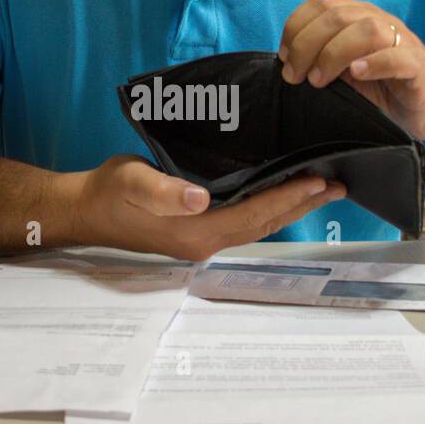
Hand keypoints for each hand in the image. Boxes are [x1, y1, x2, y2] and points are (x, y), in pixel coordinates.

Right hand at [72, 154, 345, 261]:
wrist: (85, 209)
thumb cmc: (109, 192)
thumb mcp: (132, 182)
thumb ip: (164, 192)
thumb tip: (199, 198)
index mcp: (196, 233)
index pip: (254, 215)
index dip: (288, 198)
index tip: (318, 180)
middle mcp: (206, 243)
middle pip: (265, 222)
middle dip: (303, 203)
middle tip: (338, 184)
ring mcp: (203, 239)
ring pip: (259, 222)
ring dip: (291, 206)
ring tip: (322, 189)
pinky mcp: (199, 229)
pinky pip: (246, 219)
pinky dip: (270, 205)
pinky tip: (282, 192)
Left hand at [277, 0, 424, 140]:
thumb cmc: (382, 87)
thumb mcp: (344, 71)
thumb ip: (320, 59)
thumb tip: (285, 62)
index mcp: (358, 17)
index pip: (321, 3)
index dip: (295, 27)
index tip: (283, 58)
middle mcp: (379, 22)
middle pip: (337, 16)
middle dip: (306, 45)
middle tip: (295, 76)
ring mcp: (402, 42)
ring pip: (366, 30)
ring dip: (334, 54)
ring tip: (319, 81)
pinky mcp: (419, 67)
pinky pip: (399, 57)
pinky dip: (375, 63)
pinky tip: (356, 74)